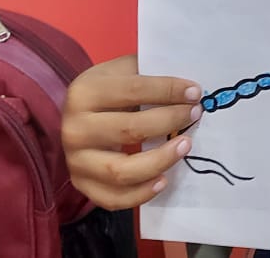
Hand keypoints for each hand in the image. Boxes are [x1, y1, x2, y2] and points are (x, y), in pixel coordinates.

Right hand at [61, 55, 202, 209]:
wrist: (77, 116)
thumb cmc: (108, 91)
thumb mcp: (121, 72)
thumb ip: (149, 74)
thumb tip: (188, 87)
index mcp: (84, 92)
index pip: (133, 90)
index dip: (168, 90)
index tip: (195, 92)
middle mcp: (74, 128)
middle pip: (129, 130)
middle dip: (169, 121)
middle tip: (195, 114)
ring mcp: (75, 160)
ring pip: (122, 171)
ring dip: (160, 160)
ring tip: (185, 145)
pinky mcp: (81, 185)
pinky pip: (113, 199)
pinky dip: (141, 194)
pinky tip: (163, 180)